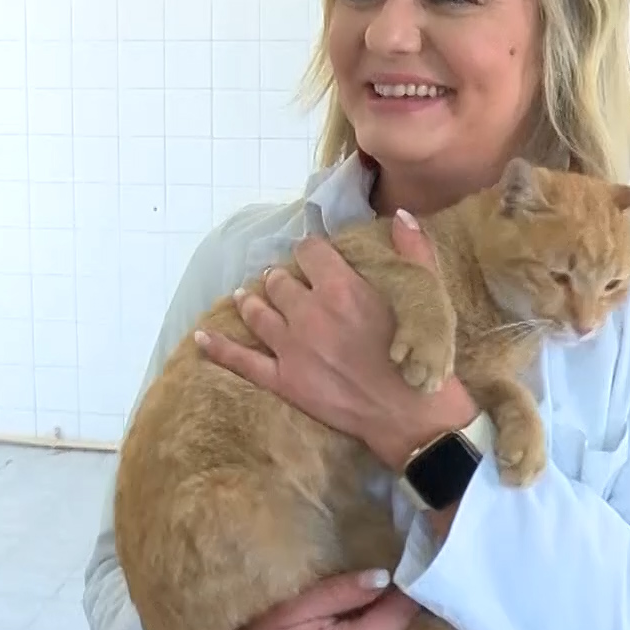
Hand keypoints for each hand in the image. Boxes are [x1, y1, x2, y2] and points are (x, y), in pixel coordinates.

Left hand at [194, 212, 477, 468]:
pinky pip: (242, 360)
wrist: (412, 414)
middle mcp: (309, 312)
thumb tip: (402, 215)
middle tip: (284, 282)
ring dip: (251, 301)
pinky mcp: (285, 380)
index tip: (314, 257)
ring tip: (247, 296)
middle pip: (279, 280)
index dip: (310, 252)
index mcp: (342, 288)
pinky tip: (201, 337)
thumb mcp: (428, 294)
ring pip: (257, 312)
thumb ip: (414, 250)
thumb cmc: (425, 355)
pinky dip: (219, 348)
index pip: (309, 251)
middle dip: (282, 277)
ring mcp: (292, 348)